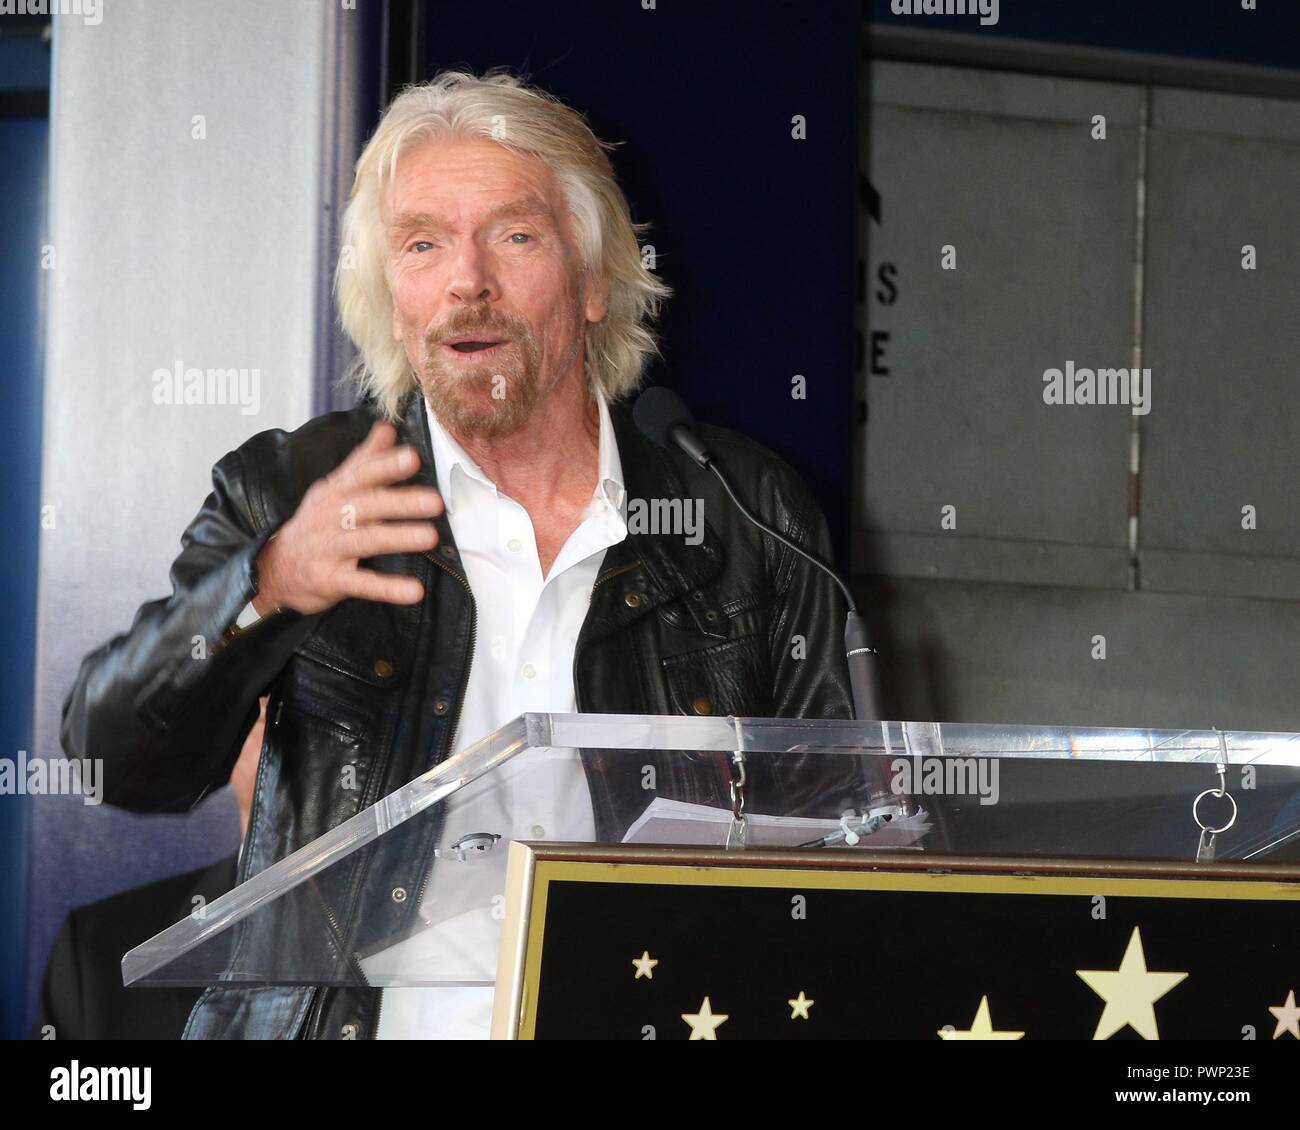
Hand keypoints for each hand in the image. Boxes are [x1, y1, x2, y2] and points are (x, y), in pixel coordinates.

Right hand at [253, 421, 441, 615]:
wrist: (273, 568)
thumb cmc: (316, 524)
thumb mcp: (334, 488)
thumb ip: (364, 460)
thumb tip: (388, 428)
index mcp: (335, 492)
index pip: (361, 474)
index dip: (386, 465)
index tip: (413, 457)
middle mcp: (331, 516)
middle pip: (367, 505)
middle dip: (400, 502)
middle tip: (435, 501)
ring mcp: (329, 548)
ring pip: (366, 541)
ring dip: (398, 538)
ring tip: (429, 537)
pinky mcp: (330, 579)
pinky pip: (361, 584)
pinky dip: (387, 589)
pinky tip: (413, 591)